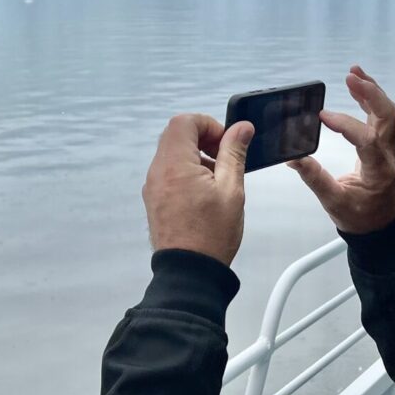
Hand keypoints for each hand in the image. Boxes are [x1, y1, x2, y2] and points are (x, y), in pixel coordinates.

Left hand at [143, 114, 252, 265]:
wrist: (189, 272)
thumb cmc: (210, 236)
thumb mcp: (231, 190)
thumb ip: (234, 153)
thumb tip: (241, 129)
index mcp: (175, 165)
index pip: (184, 122)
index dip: (208, 124)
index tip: (225, 141)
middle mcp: (157, 172)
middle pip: (175, 134)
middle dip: (202, 137)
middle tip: (223, 155)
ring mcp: (152, 186)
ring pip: (171, 152)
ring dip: (195, 154)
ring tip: (217, 178)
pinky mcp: (154, 198)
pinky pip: (167, 171)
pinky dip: (185, 170)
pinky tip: (204, 191)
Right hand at [288, 66, 394, 234]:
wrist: (381, 226)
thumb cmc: (359, 216)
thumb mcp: (334, 202)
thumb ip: (315, 179)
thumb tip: (293, 158)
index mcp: (379, 171)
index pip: (367, 140)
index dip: (346, 124)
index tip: (322, 116)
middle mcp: (389, 155)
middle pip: (389, 117)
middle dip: (371, 94)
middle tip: (350, 77)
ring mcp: (390, 148)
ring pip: (388, 113)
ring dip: (372, 91)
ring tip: (353, 73)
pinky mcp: (384, 144)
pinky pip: (382, 117)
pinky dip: (370, 99)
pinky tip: (357, 87)